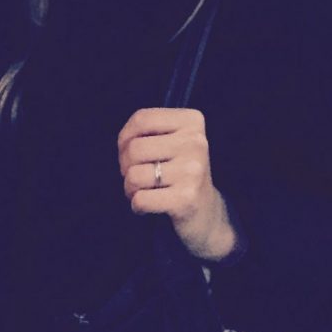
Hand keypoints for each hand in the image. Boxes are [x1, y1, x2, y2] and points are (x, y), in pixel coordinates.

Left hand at [117, 107, 241, 263]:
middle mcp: (196, 143)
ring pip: (134, 175)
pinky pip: (141, 199)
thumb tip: (123, 140)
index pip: (142, 119)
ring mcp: (192, 171)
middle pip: (135, 148)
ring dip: (130, 188)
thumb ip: (150, 131)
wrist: (207, 213)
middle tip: (135, 175)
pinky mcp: (186, 199)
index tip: (128, 151)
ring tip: (141, 191)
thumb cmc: (181, 172)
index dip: (125, 137)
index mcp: (192, 122)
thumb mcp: (174, 141)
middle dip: (125, 165)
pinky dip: (136, 205)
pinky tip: (146, 206)